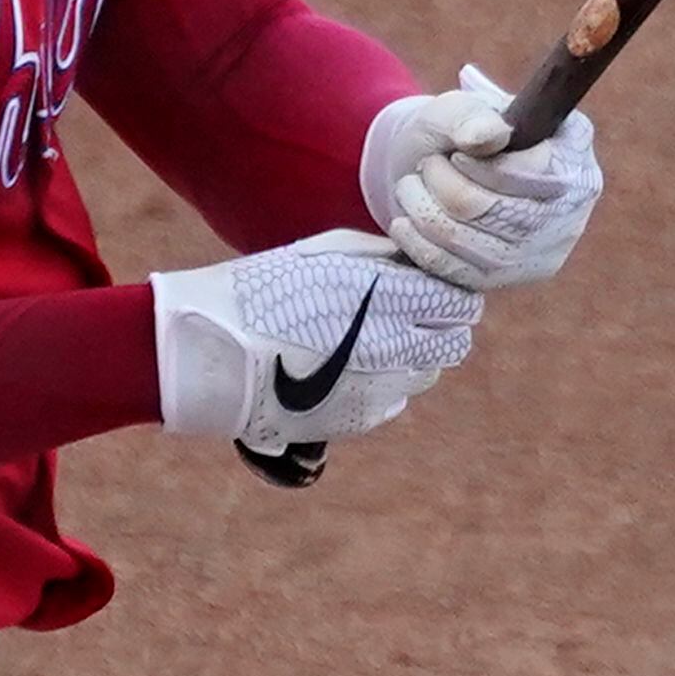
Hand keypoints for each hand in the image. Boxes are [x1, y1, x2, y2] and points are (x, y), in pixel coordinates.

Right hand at [150, 230, 481, 452]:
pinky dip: (383, 383)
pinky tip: (345, 366)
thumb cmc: (263, 289)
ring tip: (369, 339)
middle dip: (440, 326)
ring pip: (427, 374)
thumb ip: (383, 258)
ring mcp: (379, 390)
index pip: (462, 304)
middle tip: (408, 312)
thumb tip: (418, 263)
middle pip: (455, 342)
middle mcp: (394, 347)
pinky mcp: (359, 420)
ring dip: (413, 356)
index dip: (451, 294)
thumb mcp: (325, 254)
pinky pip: (394, 400)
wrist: (213, 353)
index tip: (430, 287)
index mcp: (387, 297)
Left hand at [360, 65, 601, 290]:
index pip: (541, 173)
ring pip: (471, 241)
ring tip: (411, 186)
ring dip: (424, 209)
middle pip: (500, 211)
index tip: (457, 152)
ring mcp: (542, 249)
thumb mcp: (459, 107)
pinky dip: (420, 242)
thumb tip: (483, 138)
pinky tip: (407, 221)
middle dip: (446, 184)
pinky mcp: (508, 279)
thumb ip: (471, 115)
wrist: (437, 170)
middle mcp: (572, 206)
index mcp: (574, 151)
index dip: (488, 167)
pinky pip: (456, 270)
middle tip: (428, 165)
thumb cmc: (457, 131)